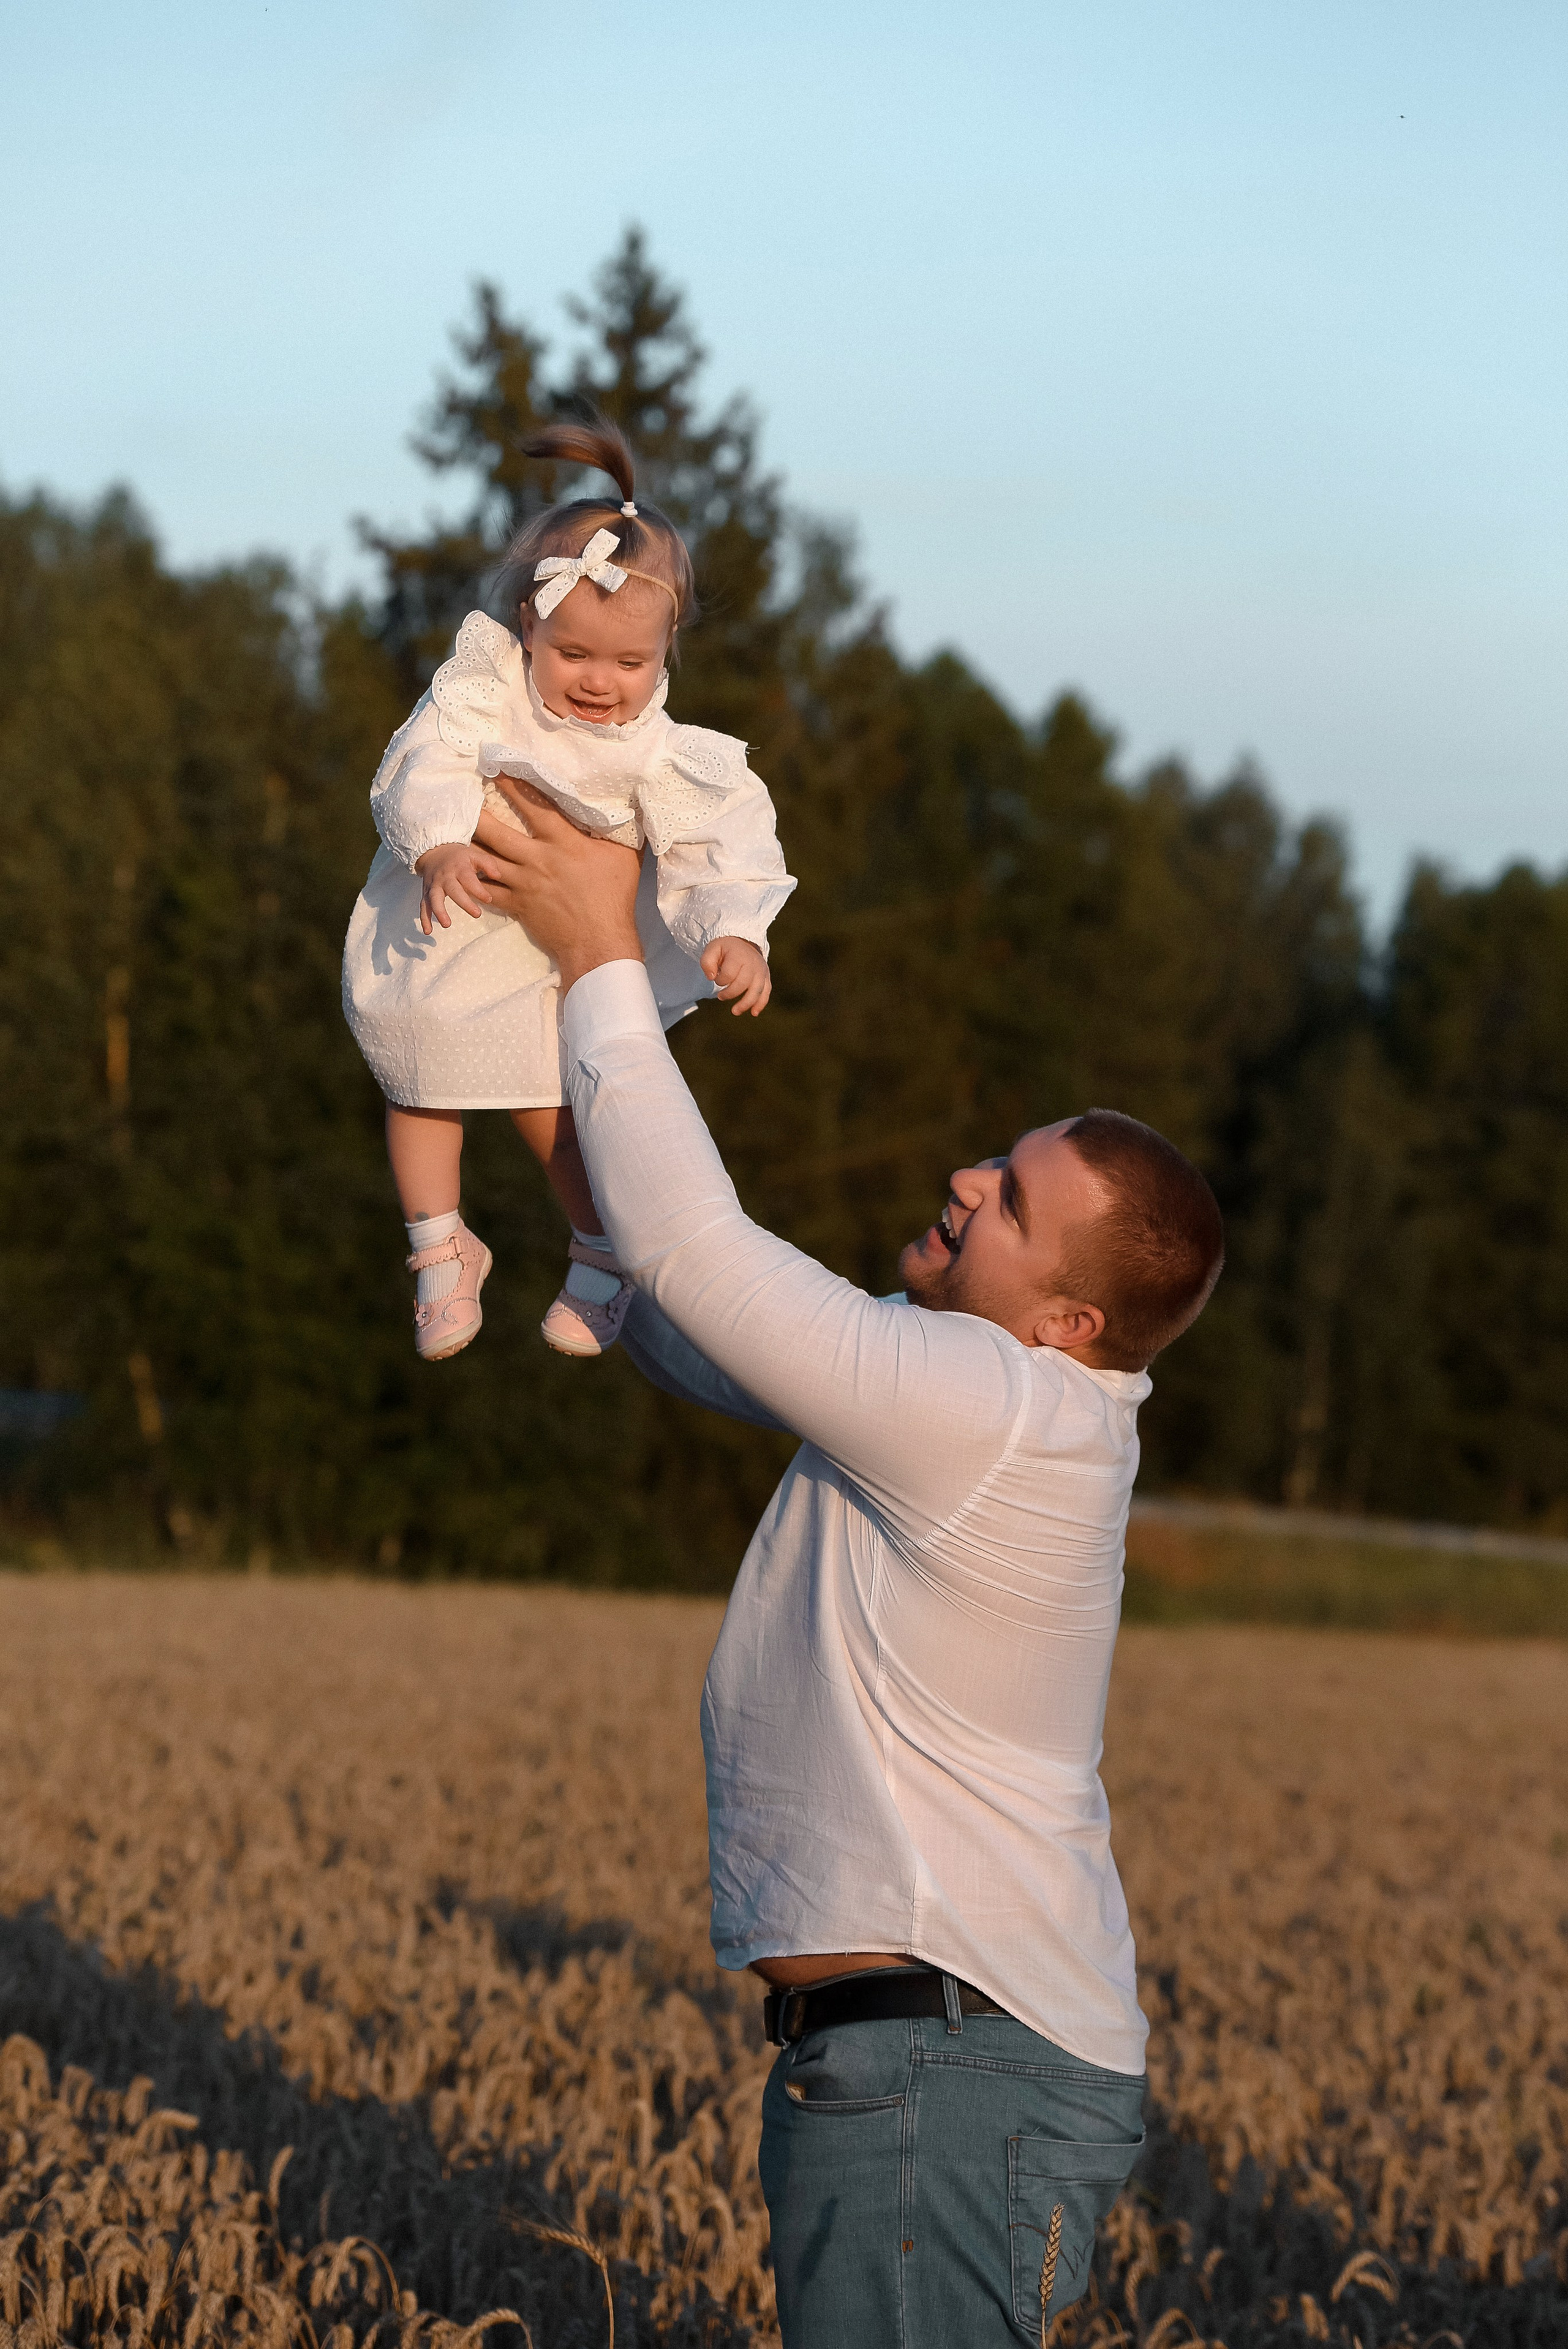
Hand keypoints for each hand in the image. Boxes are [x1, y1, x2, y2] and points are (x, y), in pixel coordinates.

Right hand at [413, 841, 491, 935]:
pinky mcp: (426, 893)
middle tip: (477, 914)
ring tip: (446, 924)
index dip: (478, 889)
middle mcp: (445, 877)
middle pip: (453, 890)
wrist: (434, 851)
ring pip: (434, 899)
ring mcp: (434, 886)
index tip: (488, 899)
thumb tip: (497, 875)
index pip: (468, 878)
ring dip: (439, 912)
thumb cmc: (459, 857)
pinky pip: (423, 906)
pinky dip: (424, 919)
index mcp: (459, 868)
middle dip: (464, 902)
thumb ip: (487, 864)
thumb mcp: (474, 855)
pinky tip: (428, 931)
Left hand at [470, 778, 642, 991]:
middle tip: (459, 796)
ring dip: (467, 845)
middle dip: (477, 812)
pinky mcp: (516, 905)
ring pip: (484, 861)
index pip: (535, 807)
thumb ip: (619, 830)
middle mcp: (537, 860)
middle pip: (497, 832)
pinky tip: (456, 871)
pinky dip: (471, 881)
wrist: (599, 944)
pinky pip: (486, 891)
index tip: (497, 768)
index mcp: (564, 844)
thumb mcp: (624, 858)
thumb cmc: (615, 898)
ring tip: (450, 830)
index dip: (514, 786)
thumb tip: (629, 805)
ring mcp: (523, 884)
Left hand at [701, 936, 770, 1016]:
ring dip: (745, 1003)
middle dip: (730, 993)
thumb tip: (711, 977)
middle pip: (743, 984)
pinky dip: (761, 1004)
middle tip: (720, 996)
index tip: (716, 978)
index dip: (720, 980)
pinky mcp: (766, 977)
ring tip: (735, 1011)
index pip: (729, 974)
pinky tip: (753, 1013)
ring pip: (757, 990)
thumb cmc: (725, 948)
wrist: (743, 941)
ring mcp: (761, 971)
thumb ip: (707, 962)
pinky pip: (766, 992)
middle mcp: (753, 963)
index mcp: (738, 955)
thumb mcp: (712, 949)